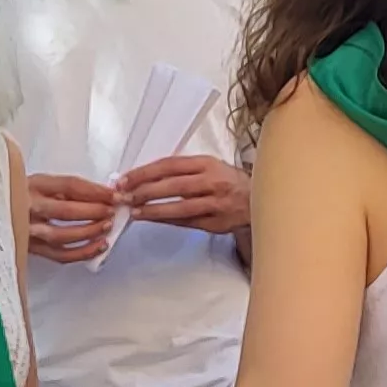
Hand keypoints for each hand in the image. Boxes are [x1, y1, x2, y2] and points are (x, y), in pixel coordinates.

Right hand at [26, 173, 115, 264]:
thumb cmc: (22, 196)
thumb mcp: (41, 184)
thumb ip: (66, 189)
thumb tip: (102, 194)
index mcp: (33, 184)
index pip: (69, 186)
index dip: (96, 191)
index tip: (115, 195)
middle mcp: (27, 207)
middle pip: (66, 210)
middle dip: (95, 212)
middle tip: (112, 211)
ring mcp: (26, 230)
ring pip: (62, 235)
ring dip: (89, 232)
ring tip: (107, 227)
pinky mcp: (29, 248)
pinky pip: (59, 255)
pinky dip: (83, 252)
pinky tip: (99, 246)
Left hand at [119, 155, 250, 236]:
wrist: (262, 200)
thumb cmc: (230, 182)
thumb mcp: (210, 167)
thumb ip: (183, 171)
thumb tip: (147, 178)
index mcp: (208, 163)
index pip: (169, 165)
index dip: (144, 172)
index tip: (125, 179)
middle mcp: (213, 182)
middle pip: (172, 185)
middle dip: (144, 191)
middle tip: (124, 196)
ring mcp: (216, 204)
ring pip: (180, 207)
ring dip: (154, 210)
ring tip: (134, 212)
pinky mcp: (217, 223)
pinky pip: (187, 222)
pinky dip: (168, 220)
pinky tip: (153, 219)